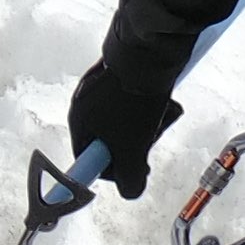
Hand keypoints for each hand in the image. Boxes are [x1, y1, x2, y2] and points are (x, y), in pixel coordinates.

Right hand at [66, 61, 182, 198]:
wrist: (148, 52)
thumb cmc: (134, 101)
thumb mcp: (133, 149)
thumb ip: (129, 180)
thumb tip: (130, 193)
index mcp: (79, 120)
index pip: (91, 160)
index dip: (115, 170)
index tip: (138, 168)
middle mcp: (85, 103)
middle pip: (113, 140)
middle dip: (139, 143)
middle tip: (154, 137)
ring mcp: (101, 87)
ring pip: (127, 121)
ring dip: (150, 124)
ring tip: (165, 113)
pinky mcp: (119, 75)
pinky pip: (134, 102)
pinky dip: (150, 106)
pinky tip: (165, 102)